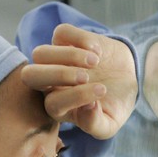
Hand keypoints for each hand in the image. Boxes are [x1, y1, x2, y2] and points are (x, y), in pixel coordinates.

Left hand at [21, 24, 136, 139]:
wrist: (127, 80)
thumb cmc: (114, 105)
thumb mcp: (109, 123)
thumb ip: (95, 124)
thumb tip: (88, 106)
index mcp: (57, 107)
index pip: (52, 104)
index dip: (76, 97)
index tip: (102, 91)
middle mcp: (50, 84)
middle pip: (30, 76)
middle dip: (58, 75)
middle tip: (86, 77)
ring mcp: (56, 60)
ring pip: (40, 53)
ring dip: (68, 56)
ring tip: (95, 62)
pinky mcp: (67, 40)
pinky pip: (61, 33)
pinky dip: (80, 39)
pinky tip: (98, 51)